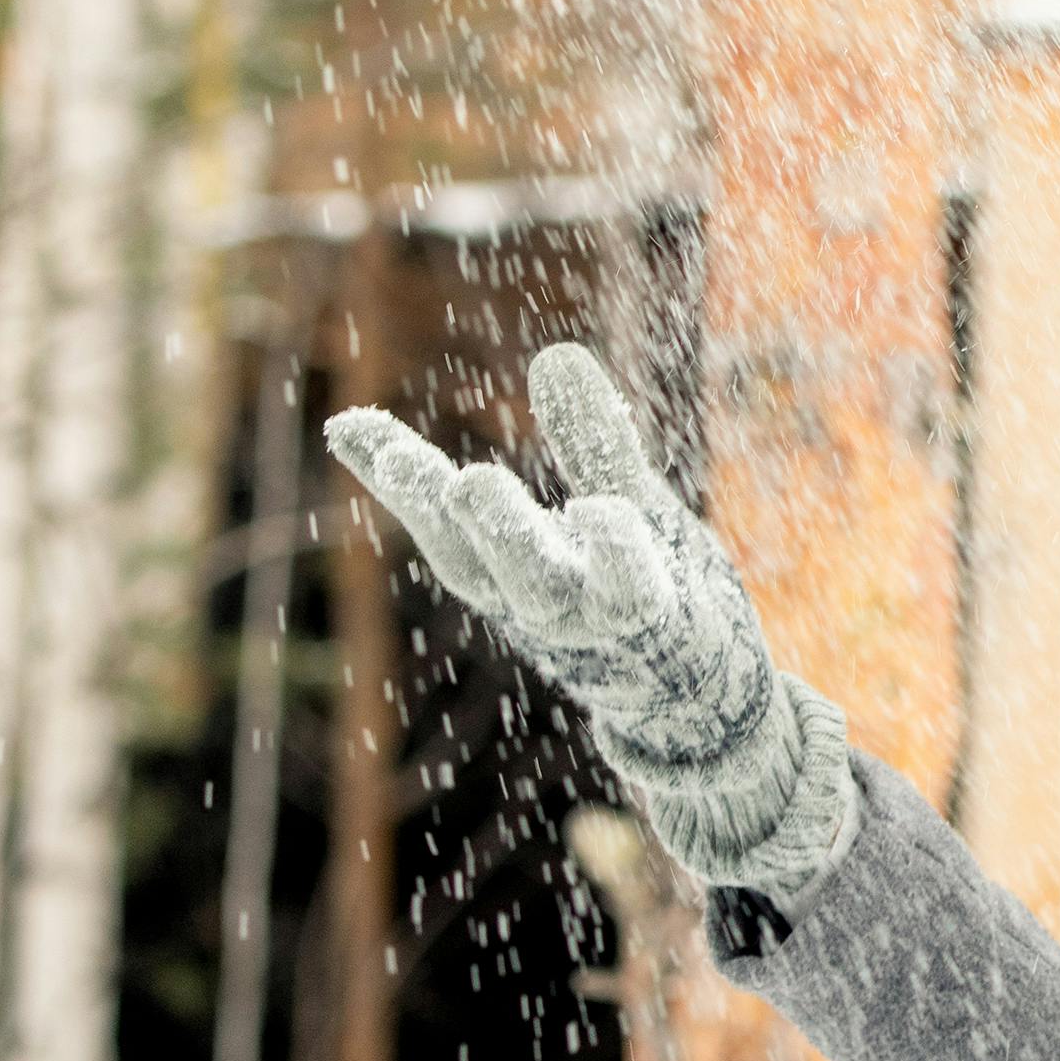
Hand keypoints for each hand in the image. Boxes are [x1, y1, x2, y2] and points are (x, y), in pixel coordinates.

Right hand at [330, 343, 856, 902]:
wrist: (713, 707)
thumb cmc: (656, 600)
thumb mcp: (621, 508)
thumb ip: (592, 442)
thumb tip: (555, 352)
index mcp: (513, 577)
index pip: (441, 524)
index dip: (394, 477)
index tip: (345, 426)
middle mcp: (539, 606)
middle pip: (474, 562)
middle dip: (439, 513)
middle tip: (407, 458)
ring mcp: (594, 626)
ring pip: (540, 586)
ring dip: (506, 538)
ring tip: (473, 482)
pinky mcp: (656, 632)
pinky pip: (630, 594)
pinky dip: (614, 554)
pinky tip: (601, 511)